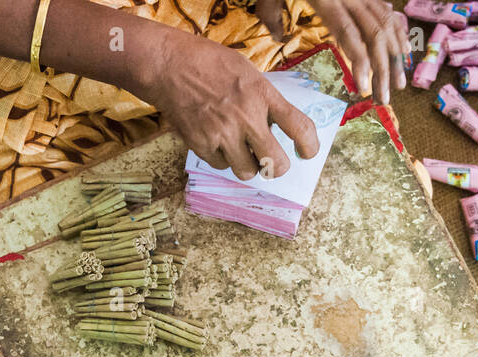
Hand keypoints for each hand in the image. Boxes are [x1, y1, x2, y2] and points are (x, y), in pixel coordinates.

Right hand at [141, 32, 319, 180]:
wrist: (168, 65)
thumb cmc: (209, 64)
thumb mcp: (247, 72)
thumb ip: (264, 99)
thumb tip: (278, 128)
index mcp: (262, 93)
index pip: (298, 126)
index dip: (310, 145)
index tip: (307, 152)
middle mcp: (245, 116)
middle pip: (275, 163)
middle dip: (277, 168)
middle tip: (273, 164)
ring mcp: (222, 133)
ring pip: (247, 171)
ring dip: (247, 164)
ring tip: (239, 149)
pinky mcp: (201, 144)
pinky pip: (221, 166)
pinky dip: (221, 158)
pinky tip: (215, 140)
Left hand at [257, 0, 409, 103]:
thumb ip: (272, 15)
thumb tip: (277, 37)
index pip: (348, 33)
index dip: (359, 61)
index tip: (364, 87)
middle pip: (373, 34)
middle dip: (381, 70)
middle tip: (383, 99)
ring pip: (384, 24)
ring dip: (393, 57)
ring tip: (397, 85)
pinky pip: (385, 11)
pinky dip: (397, 32)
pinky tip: (402, 53)